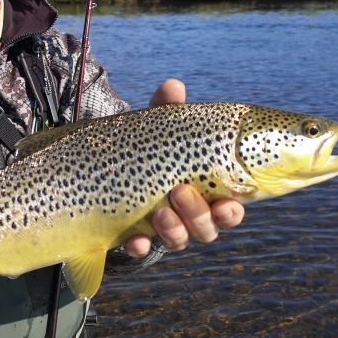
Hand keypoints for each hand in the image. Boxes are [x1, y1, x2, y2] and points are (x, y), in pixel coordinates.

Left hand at [123, 79, 244, 256]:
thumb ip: (166, 110)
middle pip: (208, 228)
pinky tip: (135, 240)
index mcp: (206, 191)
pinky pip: (141, 252)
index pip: (230, 207)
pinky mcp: (135, 238)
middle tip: (181, 192)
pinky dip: (140, 248)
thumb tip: (173, 85)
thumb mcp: (154, 128)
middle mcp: (189, 215)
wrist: (105, 169)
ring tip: (159, 211)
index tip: (228, 203)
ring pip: (180, 240)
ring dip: (174, 229)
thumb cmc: (146, 148)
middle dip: (199, 215)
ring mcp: (163, 229)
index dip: (232, 211)